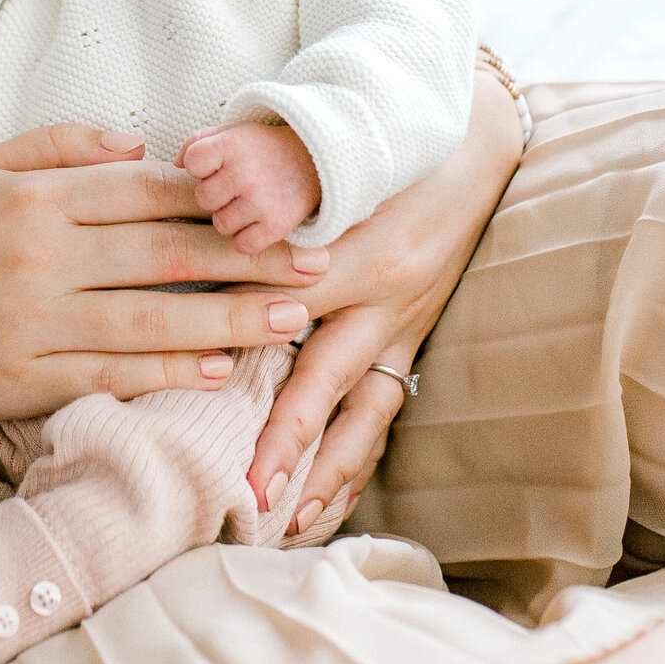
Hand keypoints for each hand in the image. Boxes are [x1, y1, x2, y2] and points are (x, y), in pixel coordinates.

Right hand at [0, 124, 330, 424]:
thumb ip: (59, 146)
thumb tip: (140, 142)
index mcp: (39, 197)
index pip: (149, 192)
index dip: (221, 200)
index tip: (280, 205)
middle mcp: (43, 255)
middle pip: (168, 254)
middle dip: (250, 258)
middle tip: (317, 263)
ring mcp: (34, 320)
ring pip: (151, 320)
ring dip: (229, 319)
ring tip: (290, 318)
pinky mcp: (20, 379)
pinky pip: (107, 374)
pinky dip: (165, 374)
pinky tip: (215, 372)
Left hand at [178, 122, 320, 253]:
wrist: (318, 161)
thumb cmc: (266, 148)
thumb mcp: (235, 132)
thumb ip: (199, 141)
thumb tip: (176, 164)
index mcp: (232, 144)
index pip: (192, 162)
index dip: (202, 166)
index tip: (219, 164)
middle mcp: (245, 172)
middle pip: (203, 198)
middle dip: (216, 194)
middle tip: (238, 185)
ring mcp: (261, 201)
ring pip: (220, 225)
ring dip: (232, 217)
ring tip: (250, 201)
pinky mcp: (277, 226)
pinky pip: (241, 245)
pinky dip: (248, 237)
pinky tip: (258, 221)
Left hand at [247, 70, 522, 532]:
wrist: (479, 146)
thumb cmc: (397, 146)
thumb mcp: (344, 158)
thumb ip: (279, 188)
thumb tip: (201, 195)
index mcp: (363, 247)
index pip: (287, 299)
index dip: (238, 328)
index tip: (186, 363)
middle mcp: (387, 297)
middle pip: (327, 376)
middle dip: (286, 435)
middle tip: (245, 486)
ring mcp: (405, 323)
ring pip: (365, 413)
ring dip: (327, 471)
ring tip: (288, 517)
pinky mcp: (414, 337)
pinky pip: (385, 410)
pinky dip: (359, 458)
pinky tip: (330, 499)